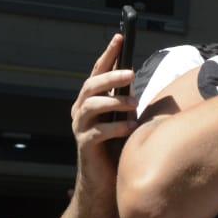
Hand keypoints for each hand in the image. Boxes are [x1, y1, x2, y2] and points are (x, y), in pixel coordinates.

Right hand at [70, 34, 137, 181]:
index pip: (97, 72)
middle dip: (111, 76)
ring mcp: (81, 128)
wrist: (106, 180)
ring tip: (135, 104)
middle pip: (91, 86)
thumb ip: (125, 98)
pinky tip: (131, 127)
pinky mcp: (85, 146)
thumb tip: (136, 76)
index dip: (108, 54)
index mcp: (90, 100)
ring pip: (92, 106)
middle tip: (132, 73)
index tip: (120, 36)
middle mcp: (81, 111)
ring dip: (115, 102)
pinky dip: (116, 127)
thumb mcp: (123, 116)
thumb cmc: (117, 144)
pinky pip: (98, 132)